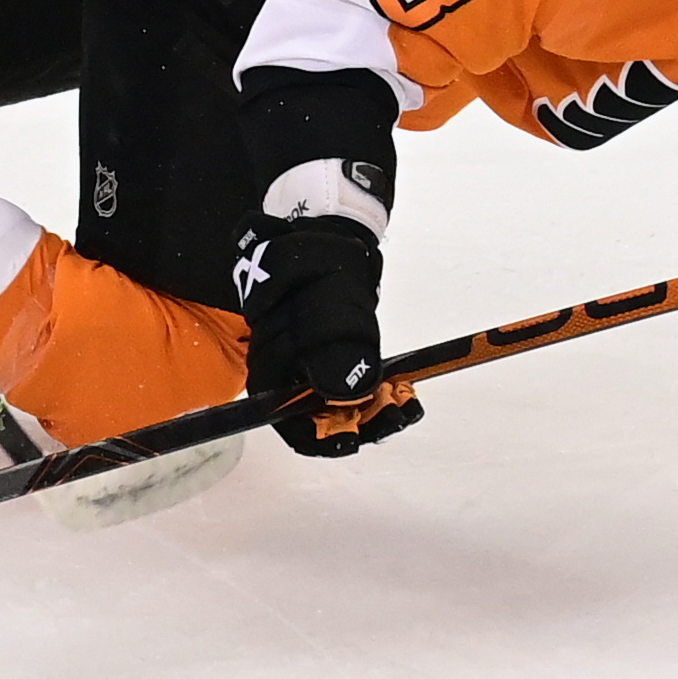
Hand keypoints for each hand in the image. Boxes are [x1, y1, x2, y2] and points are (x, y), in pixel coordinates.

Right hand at [232, 214, 417, 457]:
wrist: (325, 239)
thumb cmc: (315, 263)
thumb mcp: (327, 299)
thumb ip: (333, 344)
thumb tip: (346, 394)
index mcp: (271, 360)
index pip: (285, 417)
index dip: (318, 437)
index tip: (352, 439)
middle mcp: (287, 373)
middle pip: (316, 419)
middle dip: (358, 424)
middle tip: (397, 411)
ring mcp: (311, 368)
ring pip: (339, 408)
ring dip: (373, 413)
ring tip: (406, 403)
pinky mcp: (333, 362)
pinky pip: (353, 391)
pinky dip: (378, 396)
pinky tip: (402, 390)